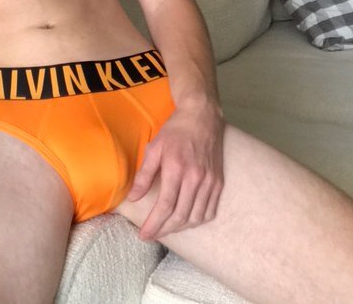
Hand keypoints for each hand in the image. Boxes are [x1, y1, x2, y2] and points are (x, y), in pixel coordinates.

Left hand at [127, 101, 224, 240]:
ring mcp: (210, 181)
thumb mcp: (154, 148)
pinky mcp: (218, 182)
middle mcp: (196, 178)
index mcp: (177, 168)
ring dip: (180, 228)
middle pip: (181, 216)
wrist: (202, 117)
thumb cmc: (175, 131)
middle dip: (164, 230)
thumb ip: (144, 175)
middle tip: (151, 236)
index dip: (154, 224)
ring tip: (166, 228)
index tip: (143, 235)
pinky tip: (186, 220)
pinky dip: (197, 220)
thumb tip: (133, 199)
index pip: (165, 205)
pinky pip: (210, 210)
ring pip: (196, 217)